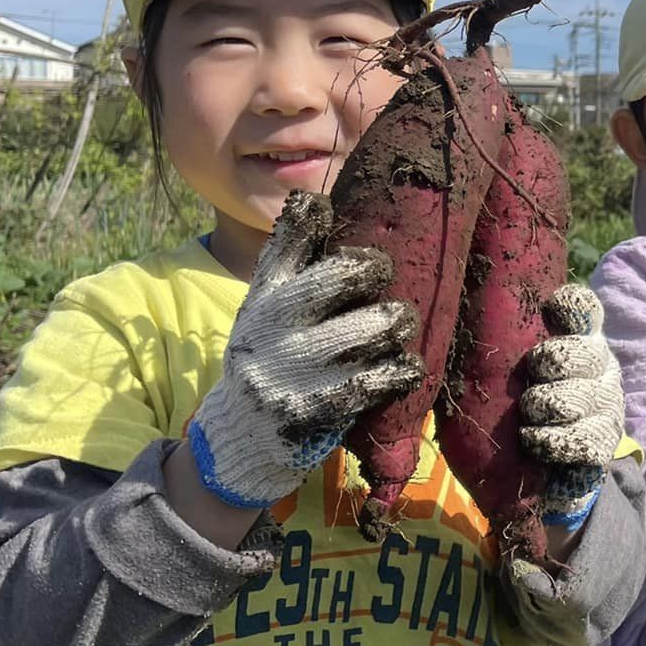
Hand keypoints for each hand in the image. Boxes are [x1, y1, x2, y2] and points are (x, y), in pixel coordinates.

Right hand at [187, 192, 421, 508]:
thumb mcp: (265, 313)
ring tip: (400, 324)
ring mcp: (284, 371)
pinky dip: (398, 372)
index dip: (310, 216)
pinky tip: (409, 367)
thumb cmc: (271, 363)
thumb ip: (293, 271)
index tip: (328, 208)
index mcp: (262, 298)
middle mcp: (268, 328)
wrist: (236, 441)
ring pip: (364, 331)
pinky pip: (367, 384)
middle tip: (385, 275)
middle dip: (372, 271)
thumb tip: (321, 204)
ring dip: (394, 324)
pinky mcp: (303, 413)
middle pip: (335, 279)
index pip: (284, 242)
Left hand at [519, 283, 623, 527]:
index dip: (568, 306)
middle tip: (527, 383)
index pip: (583, 308)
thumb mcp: (505, 378)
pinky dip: (548, 441)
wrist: (542, 479)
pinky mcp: (606, 441)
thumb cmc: (514, 416)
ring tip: (527, 420)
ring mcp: (609, 402)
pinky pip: (577, 437)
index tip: (549, 308)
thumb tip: (464, 320)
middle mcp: (601, 365)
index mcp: (578, 340)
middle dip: (545, 365)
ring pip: (571, 397)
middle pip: (579, 351)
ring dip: (539, 409)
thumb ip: (501, 350)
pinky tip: (535, 442)